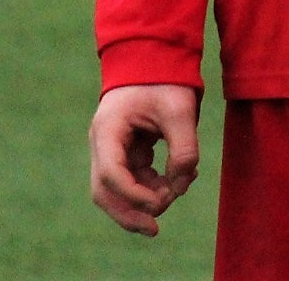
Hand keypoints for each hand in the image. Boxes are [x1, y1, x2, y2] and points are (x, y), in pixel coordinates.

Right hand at [88, 83, 200, 235]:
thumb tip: (182, 186)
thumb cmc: (164, 79)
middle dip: (129, 214)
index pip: (110, 174)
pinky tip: (182, 178)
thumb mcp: (180, 110)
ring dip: (147, 199)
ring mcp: (113, 149)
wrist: (156, 57)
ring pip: (119, 190)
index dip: (133, 195)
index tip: (161, 202)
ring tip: (180, 187)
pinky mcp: (127, 152)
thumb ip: (184, 148)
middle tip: (155, 230)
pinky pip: (135, 180)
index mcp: (108, 129)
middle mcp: (104, 143)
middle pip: (105, 191)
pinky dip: (155, 186)